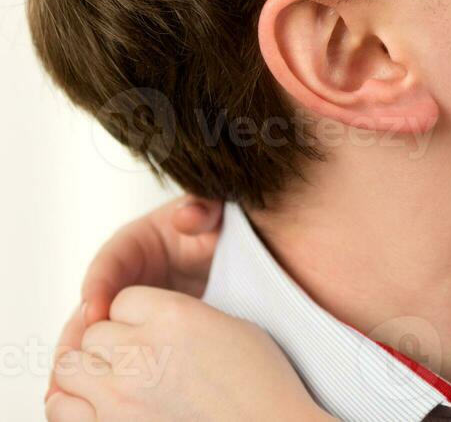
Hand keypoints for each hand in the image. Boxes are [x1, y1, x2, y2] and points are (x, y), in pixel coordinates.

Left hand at [45, 286, 329, 421]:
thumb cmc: (261, 386)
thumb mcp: (232, 327)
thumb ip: (184, 316)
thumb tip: (156, 321)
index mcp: (174, 316)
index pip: (124, 299)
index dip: (136, 314)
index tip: (151, 328)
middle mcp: (140, 351)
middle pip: (93, 333)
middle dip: (110, 342)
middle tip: (136, 357)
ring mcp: (118, 394)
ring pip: (68, 367)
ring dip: (86, 370)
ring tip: (111, 379)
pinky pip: (61, 406)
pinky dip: (71, 402)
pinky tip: (96, 404)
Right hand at [47, 195, 222, 401]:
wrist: (232, 253)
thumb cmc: (218, 228)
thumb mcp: (214, 213)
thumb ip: (202, 210)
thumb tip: (187, 215)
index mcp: (136, 243)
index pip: (109, 262)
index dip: (98, 285)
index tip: (95, 310)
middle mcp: (124, 277)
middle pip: (90, 306)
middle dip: (77, 334)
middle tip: (69, 362)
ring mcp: (127, 307)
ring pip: (94, 335)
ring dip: (79, 360)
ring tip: (64, 388)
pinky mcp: (137, 331)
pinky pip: (113, 351)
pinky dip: (100, 371)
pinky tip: (91, 397)